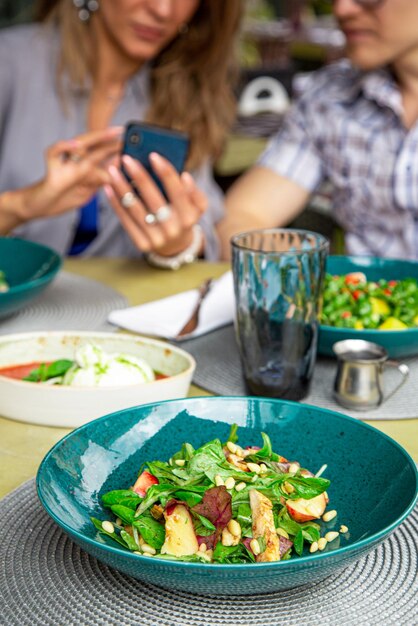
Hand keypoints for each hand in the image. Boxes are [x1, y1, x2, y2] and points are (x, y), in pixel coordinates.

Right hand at [0, 127, 122, 233]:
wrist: (39, 207)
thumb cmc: (64, 196)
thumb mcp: (88, 191)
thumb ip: (100, 181)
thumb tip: (118, 173)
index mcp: (85, 166)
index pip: (103, 152)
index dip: (118, 146)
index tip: (134, 141)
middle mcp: (75, 161)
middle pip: (94, 146)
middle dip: (111, 140)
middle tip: (127, 133)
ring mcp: (64, 164)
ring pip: (78, 146)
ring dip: (95, 139)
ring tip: (109, 134)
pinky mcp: (52, 171)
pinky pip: (54, 154)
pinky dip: (62, 147)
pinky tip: (73, 145)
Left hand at [105, 153, 206, 255]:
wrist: (175, 246)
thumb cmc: (183, 216)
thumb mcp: (196, 206)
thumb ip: (192, 191)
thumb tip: (184, 176)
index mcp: (190, 217)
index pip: (178, 192)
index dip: (166, 173)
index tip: (153, 155)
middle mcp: (174, 229)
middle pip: (154, 200)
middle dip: (140, 177)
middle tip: (127, 159)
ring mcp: (157, 239)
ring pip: (136, 209)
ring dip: (122, 188)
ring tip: (113, 171)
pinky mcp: (143, 244)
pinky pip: (126, 220)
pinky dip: (116, 202)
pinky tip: (109, 187)